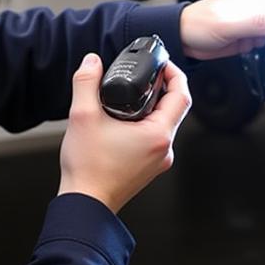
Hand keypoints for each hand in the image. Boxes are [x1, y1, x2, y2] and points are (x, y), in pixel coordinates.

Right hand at [58, 54, 191, 212]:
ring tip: (130, 97)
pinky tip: (124, 121)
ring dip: (151, 107)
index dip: (175, 74)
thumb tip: (92, 61)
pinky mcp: (149, 167)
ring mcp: (158, 160)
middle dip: (161, 89)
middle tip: (144, 76)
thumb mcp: (83, 116)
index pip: (182, 96)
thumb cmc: (89, 168)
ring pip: (163, 124)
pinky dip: (143, 124)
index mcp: (158, 135)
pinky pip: (153, 138)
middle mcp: (164, 149)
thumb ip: (87, 81)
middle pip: (173, 110)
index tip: (163, 64)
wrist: (86, 202)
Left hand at [180, 0, 264, 59]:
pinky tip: (241, 46)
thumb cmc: (201, 24)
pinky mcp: (241, 37)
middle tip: (256, 37)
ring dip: (259, 43)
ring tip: (245, 41)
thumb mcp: (237, 25)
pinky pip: (255, 44)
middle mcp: (251, 10)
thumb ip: (264, 23)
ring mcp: (246, 25)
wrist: (183, 39)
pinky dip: (251, 48)